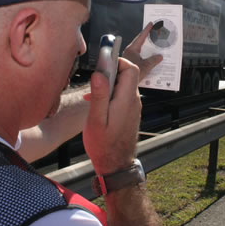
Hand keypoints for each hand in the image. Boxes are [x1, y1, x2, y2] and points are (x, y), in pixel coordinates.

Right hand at [83, 58, 141, 174]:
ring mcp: (133, 107)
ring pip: (123, 86)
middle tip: (93, 83)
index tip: (102, 64)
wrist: (115, 164)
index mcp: (127, 100)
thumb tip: (99, 73)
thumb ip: (99, 95)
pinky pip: (122, 96)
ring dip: (108, 85)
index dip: (118, 61)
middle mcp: (133, 101)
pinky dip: (110, 95)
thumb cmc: (104, 145)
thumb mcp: (96, 120)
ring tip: (91, 97)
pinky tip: (97, 105)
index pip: (131, 69)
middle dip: (110, 73)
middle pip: (127, 75)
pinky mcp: (129, 112)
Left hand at [123, 22, 162, 80]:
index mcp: (132, 49)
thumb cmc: (132, 72)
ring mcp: (129, 57)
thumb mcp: (146, 66)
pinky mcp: (130, 62)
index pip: (141, 37)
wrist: (122, 82)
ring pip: (140, 49)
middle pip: (140, 42)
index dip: (147, 30)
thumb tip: (160, 56)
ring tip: (154, 46)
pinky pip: (139, 56)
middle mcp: (130, 51)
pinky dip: (145, 55)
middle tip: (154, 33)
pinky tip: (150, 58)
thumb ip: (153, 60)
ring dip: (146, 48)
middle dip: (147, 38)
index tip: (151, 24)